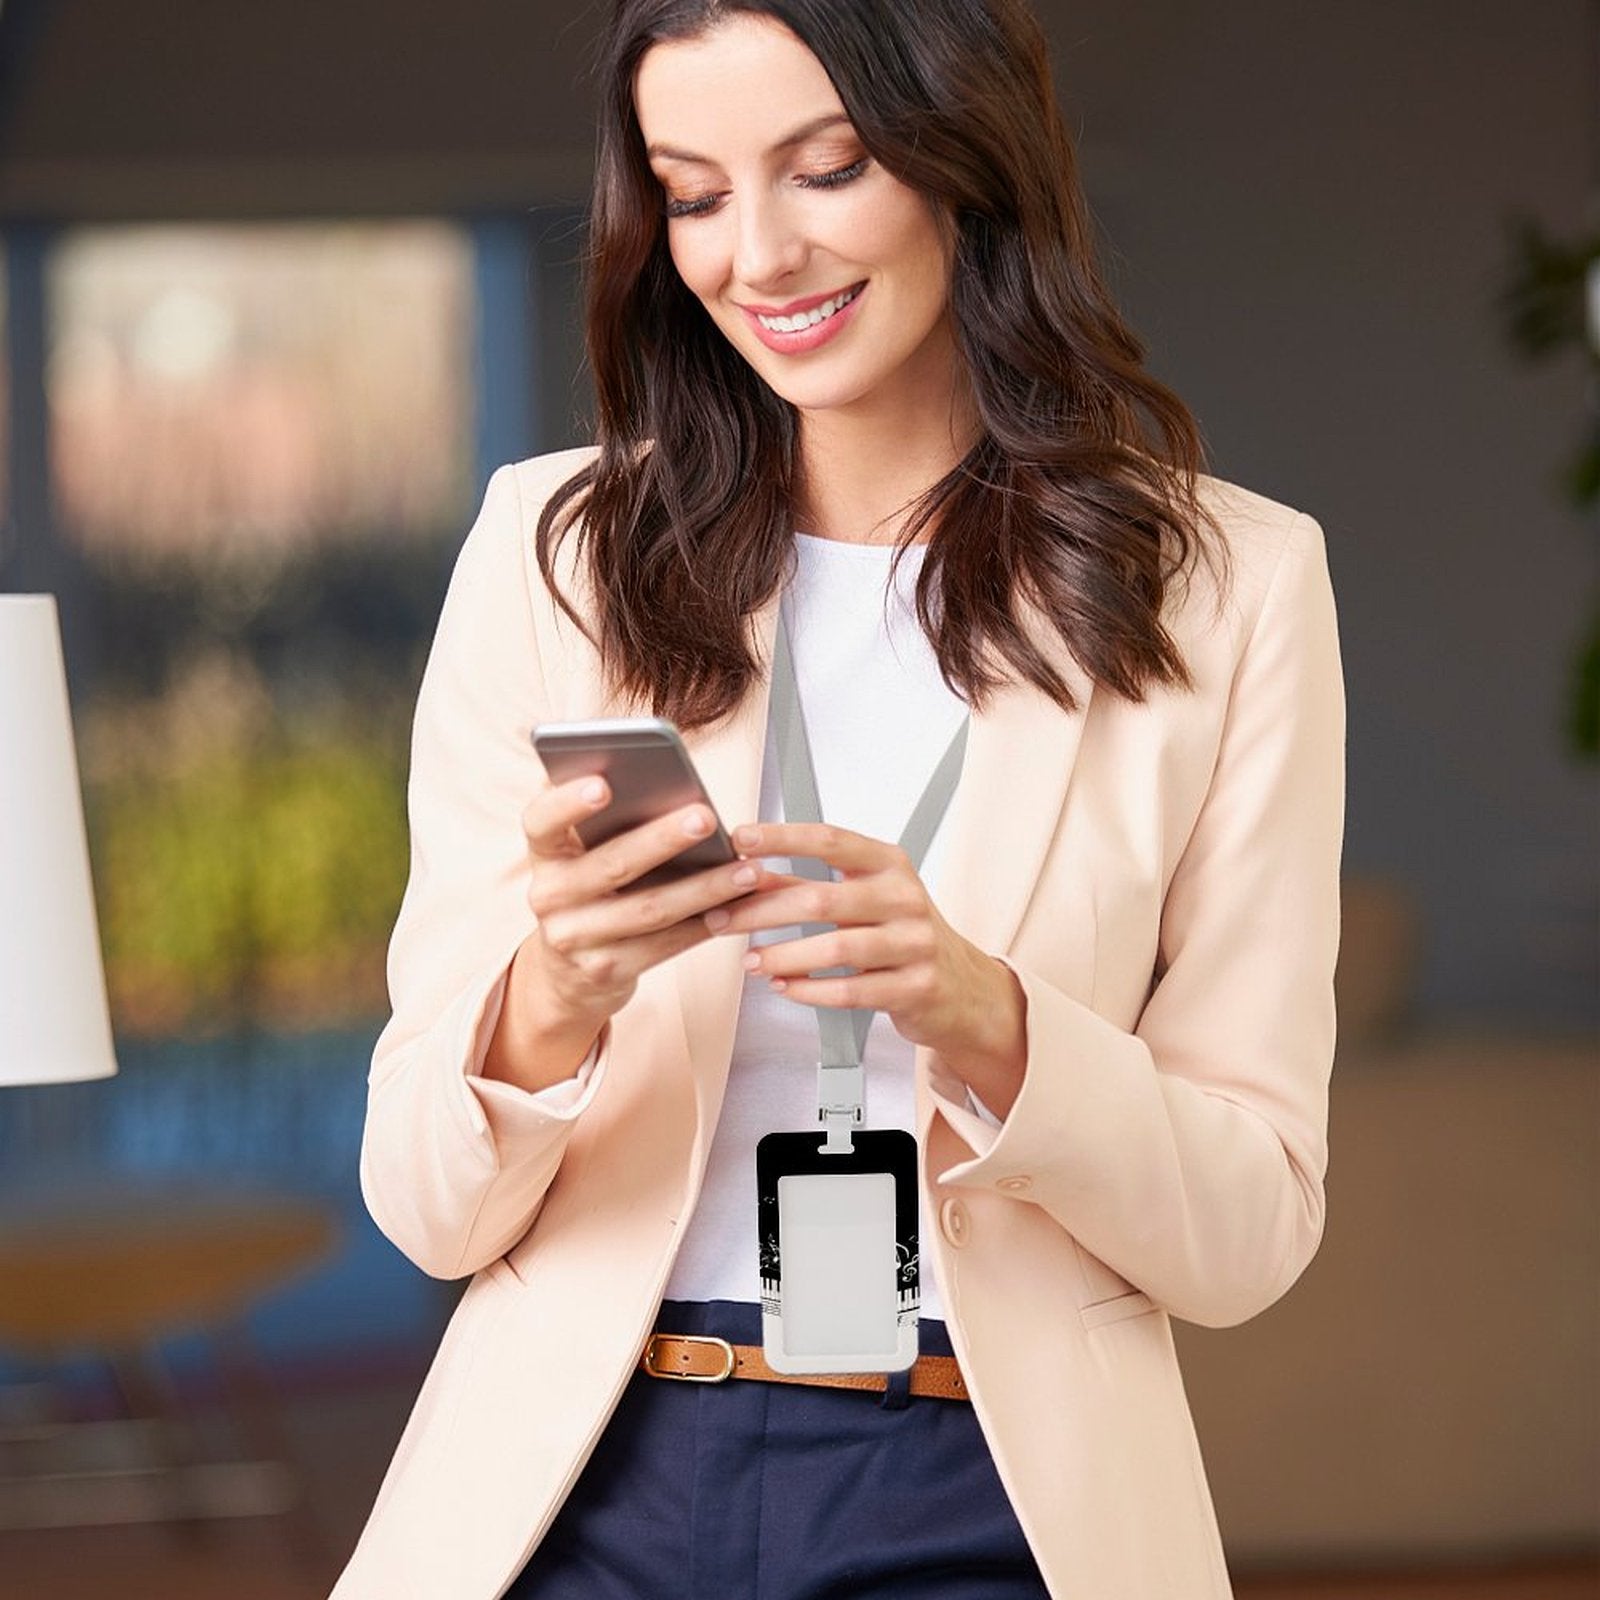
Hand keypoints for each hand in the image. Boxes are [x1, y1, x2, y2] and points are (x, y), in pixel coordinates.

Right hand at [481, 777, 774, 1091]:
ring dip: (704, 888)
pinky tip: (737, 907)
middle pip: (612, 864)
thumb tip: (664, 778)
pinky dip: (704, 925)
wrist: (567, 972)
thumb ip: (607, 820)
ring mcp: (575, 938)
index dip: (567, 802)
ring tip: (747, 869)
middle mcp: (549, 896)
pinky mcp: (605, 971)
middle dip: (663, 839)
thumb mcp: (582, 855)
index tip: (603, 783)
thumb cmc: (591, 889)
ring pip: (649, 909)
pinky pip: (664, 945)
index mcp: (545, 854)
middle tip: (706, 817)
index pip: (541, 821)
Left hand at [704, 822, 1027, 1113]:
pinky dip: (809, 990)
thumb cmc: (902, 935)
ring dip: (782, 956)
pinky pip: (850, 991)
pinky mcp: (915, 987)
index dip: (781, 838)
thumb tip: (746, 871)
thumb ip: (807, 885)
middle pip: (821, 899)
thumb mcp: (863, 898)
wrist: (961, 988)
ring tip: (750, 961)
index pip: (830, 840)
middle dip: (761, 911)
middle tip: (722, 918)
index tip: (740, 839)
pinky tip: (784, 986)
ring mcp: (914, 943)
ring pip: (835, 949)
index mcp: (889, 864)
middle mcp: (904, 898)